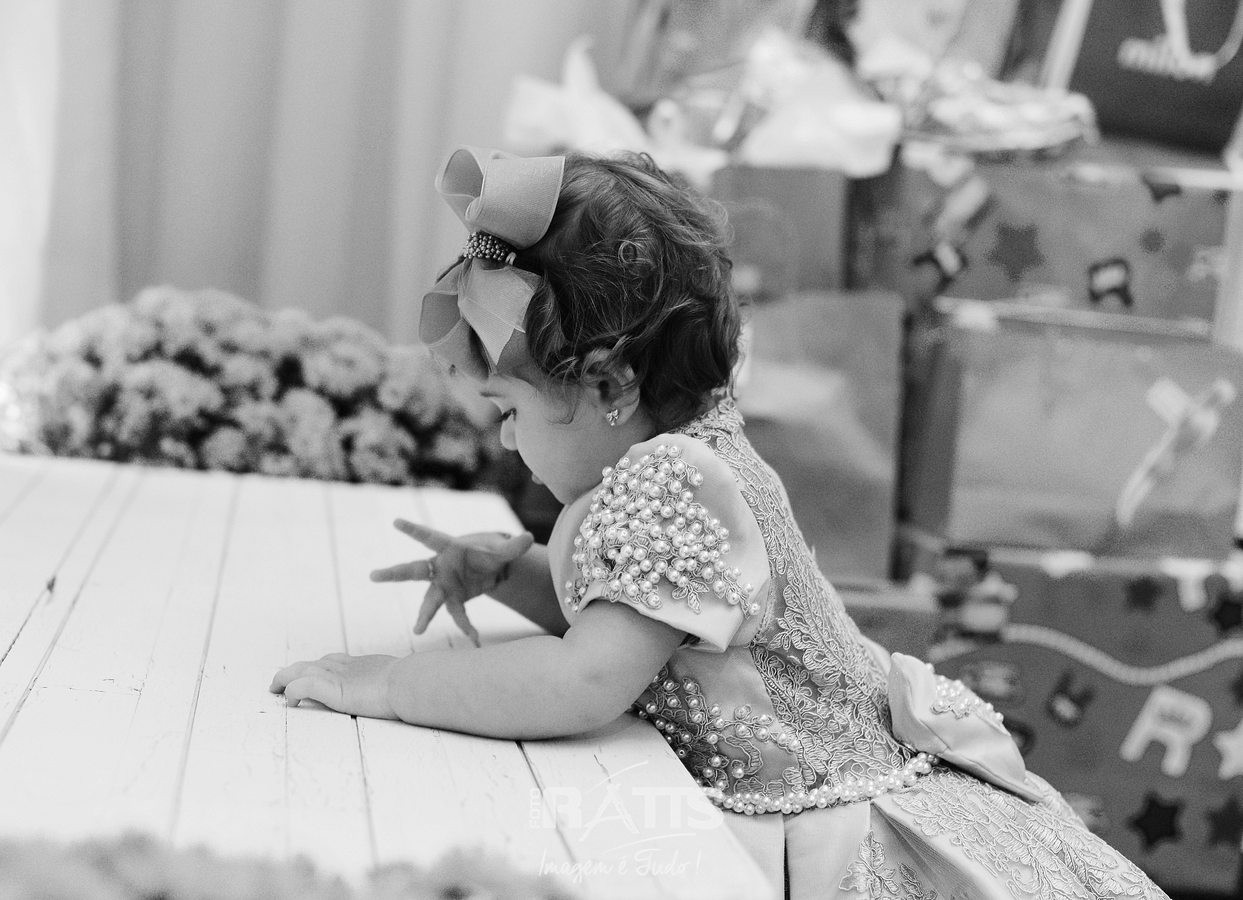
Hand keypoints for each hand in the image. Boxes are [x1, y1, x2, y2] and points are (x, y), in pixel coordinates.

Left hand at [269, 652, 398, 717]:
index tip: (309, 673)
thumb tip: (407, 690)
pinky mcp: (332, 689)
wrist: (411, 683)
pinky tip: (289, 702)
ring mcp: (338, 677)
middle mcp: (345, 667)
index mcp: (361, 665)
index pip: (331, 661)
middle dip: (293, 671)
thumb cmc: (413, 684)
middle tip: (280, 682)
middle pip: (311, 663)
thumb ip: (393, 682)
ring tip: (276, 689)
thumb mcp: (400, 679)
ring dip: (285, 679)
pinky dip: (292, 692)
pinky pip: (302, 687)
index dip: (317, 667)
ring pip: (300, 671)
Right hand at [369, 520, 533, 646]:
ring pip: (430, 600)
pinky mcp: (454, 600)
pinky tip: (475, 641)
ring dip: (424, 615)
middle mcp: (441, 567)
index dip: (414, 530)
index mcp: (450, 548)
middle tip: (373, 575)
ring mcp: (445, 586)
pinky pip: (457, 616)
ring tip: (418, 630)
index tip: (396, 521)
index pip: (431, 537)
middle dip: (394, 573)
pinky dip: (467, 628)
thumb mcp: (504, 549)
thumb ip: (514, 546)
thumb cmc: (490, 551)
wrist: (490, 568)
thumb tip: (529, 537)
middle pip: (414, 570)